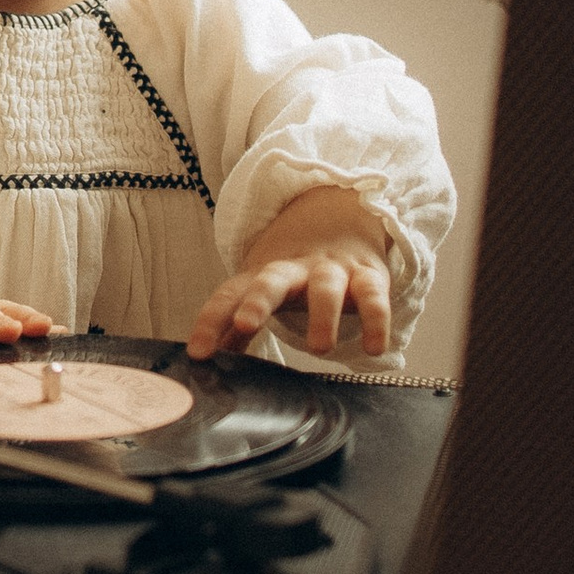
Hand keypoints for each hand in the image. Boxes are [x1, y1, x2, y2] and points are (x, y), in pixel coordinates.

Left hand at [187, 187, 393, 360]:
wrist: (341, 218)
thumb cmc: (295, 270)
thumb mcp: (264, 292)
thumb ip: (234, 326)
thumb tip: (203, 355)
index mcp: (263, 274)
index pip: (230, 294)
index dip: (210, 321)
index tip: (198, 352)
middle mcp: (295, 270)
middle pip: (272, 280)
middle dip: (258, 301)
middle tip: (245, 324)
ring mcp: (332, 271)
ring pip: (325, 288)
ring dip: (322, 316)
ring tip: (319, 348)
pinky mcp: (367, 276)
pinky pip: (373, 296)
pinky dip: (376, 321)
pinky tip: (374, 347)